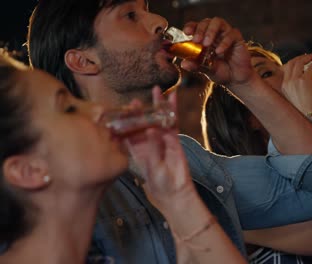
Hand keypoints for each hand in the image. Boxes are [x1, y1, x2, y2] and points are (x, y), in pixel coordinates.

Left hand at [124, 87, 194, 210]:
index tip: (119, 111)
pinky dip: (172, 111)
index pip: (128, 132)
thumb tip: (151, 130)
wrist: (175, 192)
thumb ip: (152, 148)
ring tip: (157, 91)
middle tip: (135, 99)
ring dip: (157, 106)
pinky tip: (172, 100)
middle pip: (143, 122)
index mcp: (137, 149)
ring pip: (158, 119)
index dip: (124, 121)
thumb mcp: (152, 167)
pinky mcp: (173, 140)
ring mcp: (161, 139)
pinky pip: (173, 123)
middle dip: (140, 111)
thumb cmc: (159, 183)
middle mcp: (148, 142)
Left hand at [180, 17, 253, 87]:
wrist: (236, 79)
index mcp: (205, 38)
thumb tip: (183, 64)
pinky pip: (231, 34)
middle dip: (200, 29)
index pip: (196, 26)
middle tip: (196, 40)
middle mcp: (215, 34)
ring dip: (210, 31)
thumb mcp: (206, 70)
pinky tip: (219, 51)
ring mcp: (226, 34)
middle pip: (206, 22)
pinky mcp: (237, 39)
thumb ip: (196, 66)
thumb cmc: (221, 72)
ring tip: (206, 44)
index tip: (186, 32)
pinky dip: (224, 42)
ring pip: (218, 22)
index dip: (191, 26)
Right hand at [281, 52, 311, 113]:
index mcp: (284, 86)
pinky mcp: (304, 81)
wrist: (309, 118)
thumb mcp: (308, 96)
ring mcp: (294, 81)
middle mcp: (287, 82)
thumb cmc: (308, 110)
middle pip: (292, 62)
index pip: (286, 68)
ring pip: (300, 62)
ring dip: (309, 57)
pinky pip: (310, 67)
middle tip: (311, 56)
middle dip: (301, 57)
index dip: (295, 62)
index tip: (303, 59)